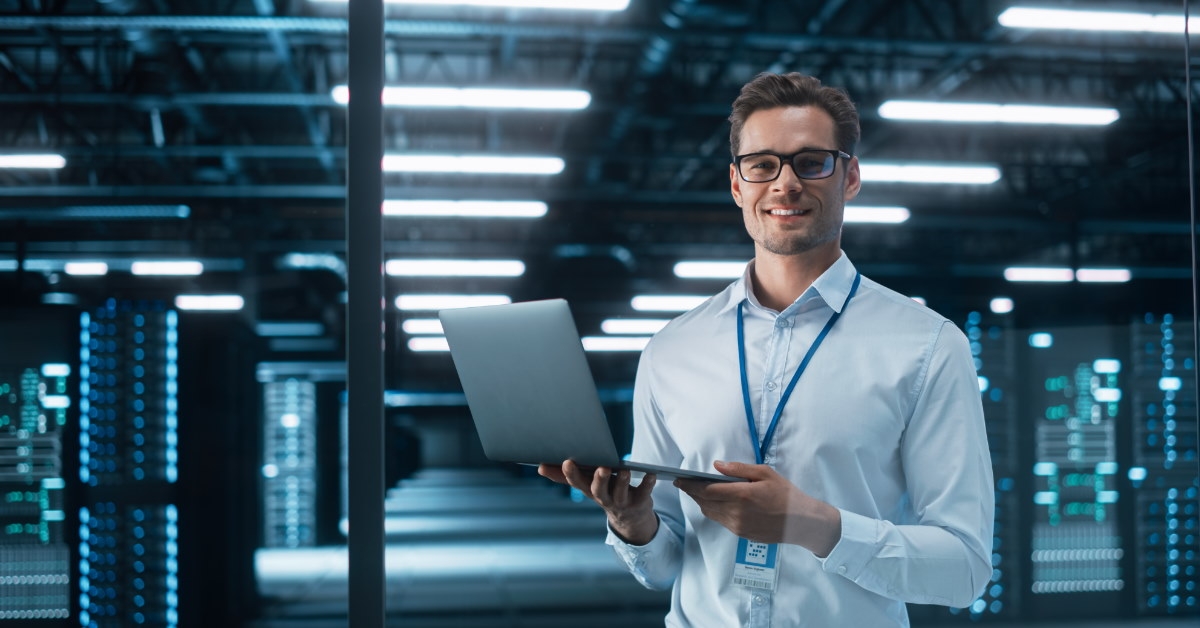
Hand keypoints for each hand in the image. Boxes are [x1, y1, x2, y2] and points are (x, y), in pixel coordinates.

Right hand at [538, 460, 657, 544]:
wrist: (630, 519)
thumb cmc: (605, 493)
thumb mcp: (587, 485)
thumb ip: (565, 476)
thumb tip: (539, 467)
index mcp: (590, 491)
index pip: (578, 483)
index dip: (571, 474)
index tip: (566, 461)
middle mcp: (604, 498)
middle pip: (598, 491)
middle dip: (599, 479)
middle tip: (601, 467)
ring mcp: (622, 502)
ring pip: (620, 492)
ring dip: (622, 481)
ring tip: (624, 469)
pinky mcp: (640, 502)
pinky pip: (644, 493)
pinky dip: (647, 483)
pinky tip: (650, 474)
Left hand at [674, 460, 840, 556]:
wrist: (801, 522)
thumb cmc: (785, 494)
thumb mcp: (765, 473)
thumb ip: (739, 469)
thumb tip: (716, 466)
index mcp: (741, 495)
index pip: (706, 490)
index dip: (690, 485)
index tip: (679, 479)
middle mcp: (736, 513)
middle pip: (704, 502)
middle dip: (692, 493)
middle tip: (684, 484)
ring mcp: (737, 526)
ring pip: (710, 513)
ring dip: (701, 502)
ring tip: (698, 492)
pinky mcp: (741, 534)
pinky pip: (720, 521)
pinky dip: (714, 511)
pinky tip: (716, 503)